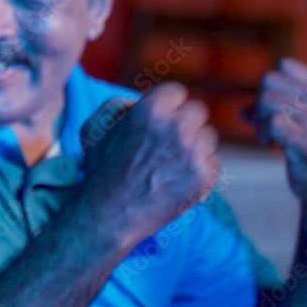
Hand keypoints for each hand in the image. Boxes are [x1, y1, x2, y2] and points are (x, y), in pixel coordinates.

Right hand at [78, 83, 219, 246]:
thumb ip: (117, 104)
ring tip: (170, 164)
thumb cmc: (100, 171)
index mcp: (149, 110)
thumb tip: (139, 100)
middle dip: (184, 123)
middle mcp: (174, 127)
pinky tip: (178, 179)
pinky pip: (213, 161)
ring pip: (208, 136)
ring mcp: (192, 152)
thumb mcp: (94, 128)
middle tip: (169, 142)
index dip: (168, 105)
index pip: (177, 91)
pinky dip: (200, 169)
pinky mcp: (203, 175)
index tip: (162, 119)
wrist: (109, 215)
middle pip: (197, 111)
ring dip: (194, 146)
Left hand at [243, 58, 306, 210]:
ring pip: (268, 100)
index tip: (272, 107)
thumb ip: (269, 108)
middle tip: (264, 124)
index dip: (268, 86)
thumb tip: (241, 112)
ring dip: (259, 120)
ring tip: (266, 135)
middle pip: (269, 80)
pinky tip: (269, 143)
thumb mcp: (296, 119)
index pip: (283, 65)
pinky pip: (272, 122)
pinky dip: (262, 133)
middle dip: (259, 102)